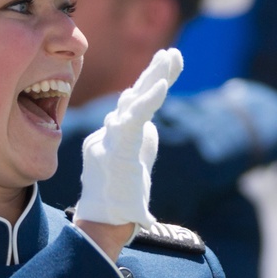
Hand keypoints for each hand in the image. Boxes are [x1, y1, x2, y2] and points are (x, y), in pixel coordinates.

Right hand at [74, 49, 182, 257]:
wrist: (104, 224)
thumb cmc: (118, 203)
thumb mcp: (132, 169)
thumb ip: (139, 145)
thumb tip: (148, 130)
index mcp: (113, 138)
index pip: (133, 105)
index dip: (150, 85)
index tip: (169, 65)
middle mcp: (109, 134)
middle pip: (134, 96)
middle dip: (154, 73)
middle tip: (172, 54)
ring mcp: (111, 139)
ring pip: (134, 101)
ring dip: (153, 78)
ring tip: (170, 57)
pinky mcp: (118, 147)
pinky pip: (136, 118)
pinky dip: (149, 99)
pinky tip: (163, 83)